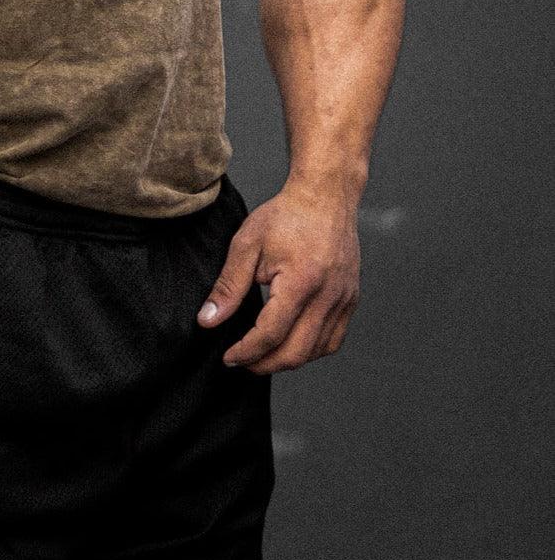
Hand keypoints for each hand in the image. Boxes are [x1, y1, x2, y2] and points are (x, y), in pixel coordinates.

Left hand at [196, 178, 360, 373]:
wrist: (325, 195)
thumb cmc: (285, 215)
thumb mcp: (247, 244)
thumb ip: (228, 287)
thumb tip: (207, 321)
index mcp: (301, 281)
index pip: (271, 334)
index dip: (246, 351)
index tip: (228, 357)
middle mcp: (328, 295)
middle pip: (296, 352)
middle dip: (265, 364)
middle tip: (242, 362)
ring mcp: (344, 299)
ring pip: (317, 351)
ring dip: (288, 360)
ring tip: (263, 354)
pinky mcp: (351, 298)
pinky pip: (333, 339)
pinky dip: (311, 350)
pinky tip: (291, 342)